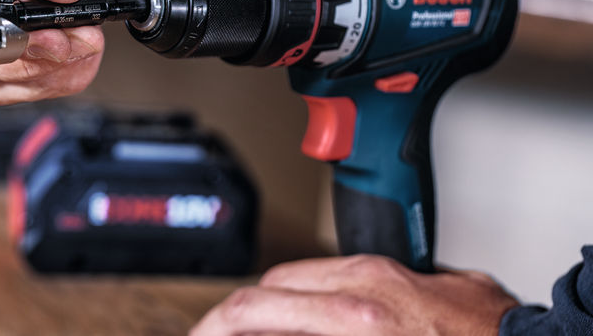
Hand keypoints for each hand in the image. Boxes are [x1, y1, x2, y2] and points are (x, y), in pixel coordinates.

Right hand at [191, 255, 518, 335]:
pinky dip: (310, 294)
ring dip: (275, 302)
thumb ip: (310, 333)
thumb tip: (269, 329)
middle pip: (271, 284)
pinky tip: (307, 315)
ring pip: (301, 274)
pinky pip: (334, 272)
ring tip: (263, 327)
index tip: (201, 335)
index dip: (216, 324)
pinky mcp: (398, 269)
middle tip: (225, 335)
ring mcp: (382, 270)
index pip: (256, 306)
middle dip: (240, 312)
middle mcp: (364, 281)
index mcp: (355, 314)